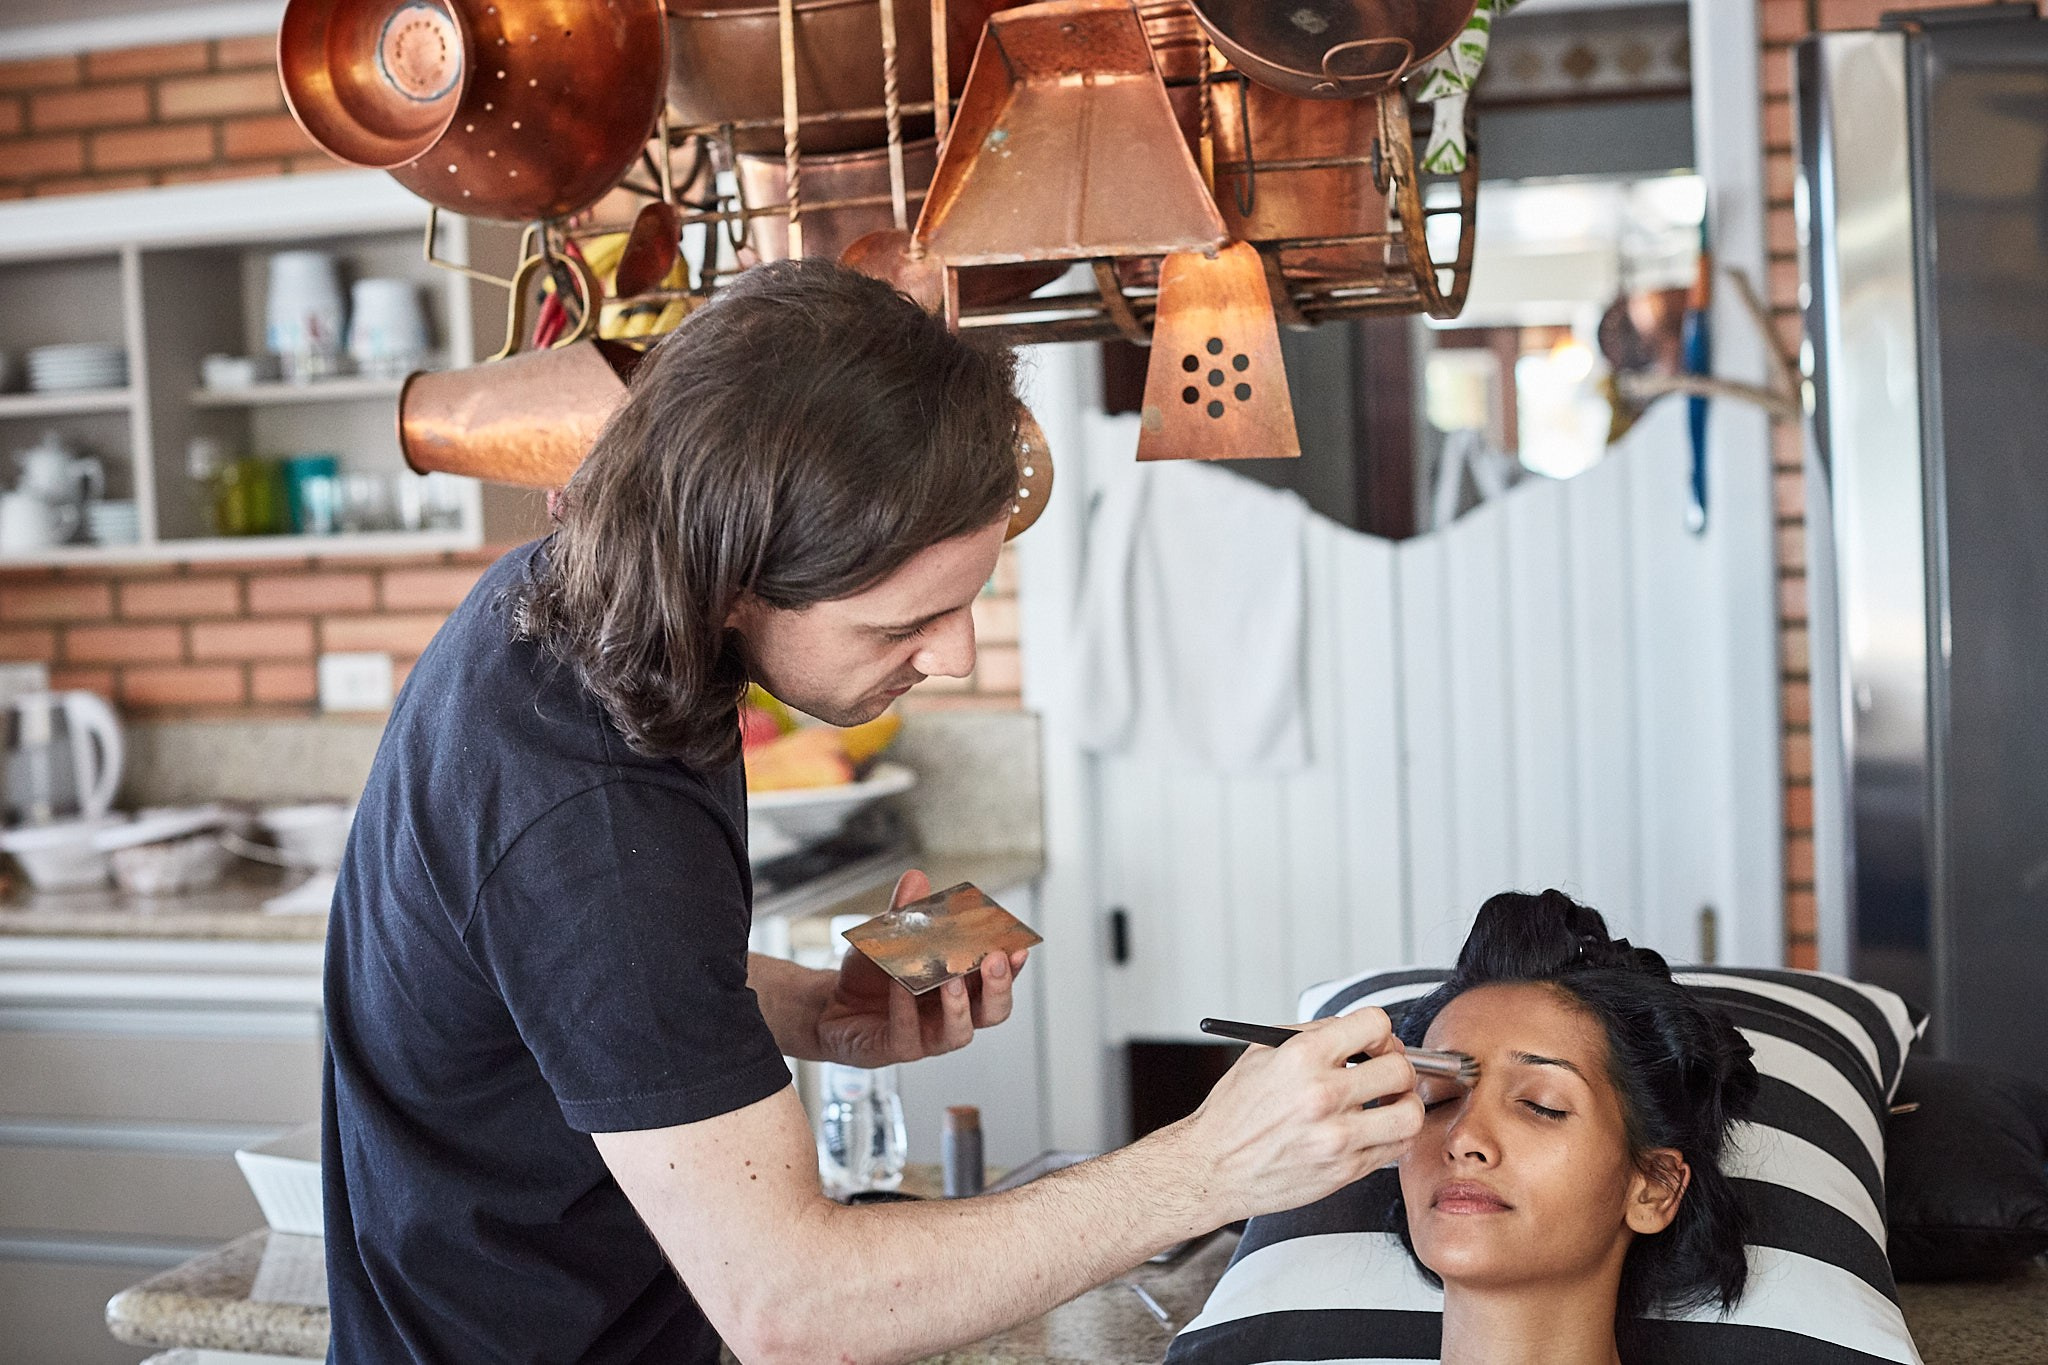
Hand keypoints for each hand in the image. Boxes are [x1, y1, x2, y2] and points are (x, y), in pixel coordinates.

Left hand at [812, 870, 1029, 1068]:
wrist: (829, 1003)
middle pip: (993, 1012)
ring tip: (950, 980)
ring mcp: (927, 1035)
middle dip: (999, 988)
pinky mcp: (897, 1048)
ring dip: (959, 1007)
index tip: (1018, 946)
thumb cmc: (870, 973)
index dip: (1013, 967)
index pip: (997, 979)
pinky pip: (909, 1036)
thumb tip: (916, 879)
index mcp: (961, 985)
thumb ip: (904, 910)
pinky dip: (905, 1009)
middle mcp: (951, 1013)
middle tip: (993, 960)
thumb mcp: (886, 935)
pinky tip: (899, 986)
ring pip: (959, 1033)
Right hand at [1170, 1008, 1421, 1225]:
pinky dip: (1392, 1135)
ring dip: (1405, 1104)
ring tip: (1389, 1104)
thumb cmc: (1233, 1112)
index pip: (1376, 1024)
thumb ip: (1312, 1036)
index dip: (1381, 1033)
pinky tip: (1375, 1130)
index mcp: (1302, 1056)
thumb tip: (1357, 1032)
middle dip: (1397, 1067)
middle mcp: (1322, 1094)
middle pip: (1400, 1069)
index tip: (1375, 1045)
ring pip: (1409, 1113)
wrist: (1212, 1167)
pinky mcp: (1345, 1169)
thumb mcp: (1262, 1054)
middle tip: (1385, 1074)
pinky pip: (1395, 1148)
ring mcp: (1337, 1136)